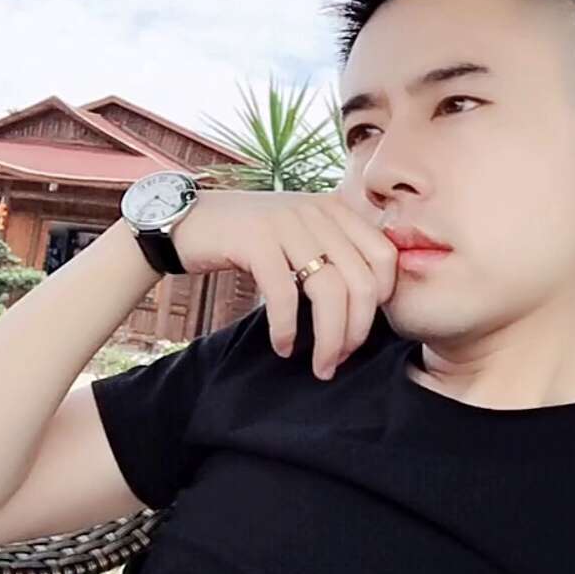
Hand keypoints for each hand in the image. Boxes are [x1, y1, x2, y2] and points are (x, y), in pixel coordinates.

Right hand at [173, 189, 397, 380]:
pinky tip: (282, 346)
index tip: (361, 329)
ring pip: (329, 291)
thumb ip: (334, 252)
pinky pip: (284, 293)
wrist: (189, 220)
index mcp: (335, 209)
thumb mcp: (300, 234)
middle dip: (356, 331)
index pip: (385, 257)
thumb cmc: (250, 239)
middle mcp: (316, 211)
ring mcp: (286, 222)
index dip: (382, 301)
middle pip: (361, 281)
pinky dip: (287, 328)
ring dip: (329, 338)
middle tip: (338, 359)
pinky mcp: (255, 239)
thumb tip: (368, 304)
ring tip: (320, 364)